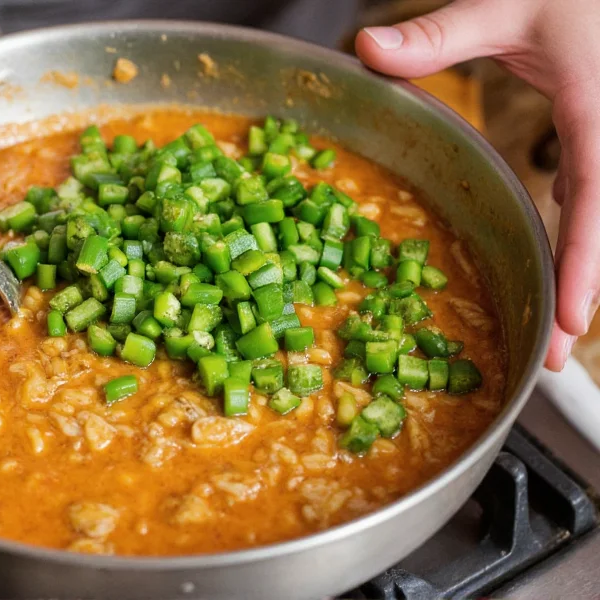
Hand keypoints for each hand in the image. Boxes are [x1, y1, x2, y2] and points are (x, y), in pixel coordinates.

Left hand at [355, 0, 599, 370]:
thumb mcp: (508, 5)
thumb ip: (441, 32)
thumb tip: (365, 48)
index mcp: (595, 111)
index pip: (595, 198)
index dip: (585, 263)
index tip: (573, 319)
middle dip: (583, 296)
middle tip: (556, 359)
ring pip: (599, 221)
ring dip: (580, 278)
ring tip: (558, 337)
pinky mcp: (598, 143)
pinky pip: (593, 200)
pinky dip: (577, 242)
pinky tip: (557, 274)